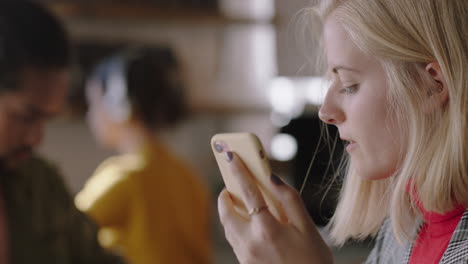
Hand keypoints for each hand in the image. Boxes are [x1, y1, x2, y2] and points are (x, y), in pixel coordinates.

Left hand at [218, 151, 333, 263]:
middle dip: (225, 196)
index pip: (247, 193)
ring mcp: (245, 256)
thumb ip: (290, 200)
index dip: (239, 171)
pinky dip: (235, 227)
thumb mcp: (308, 228)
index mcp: (266, 229)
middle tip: (231, 186)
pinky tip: (248, 223)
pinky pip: (234, 240)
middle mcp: (250, 243)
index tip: (231, 156)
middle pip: (226, 212)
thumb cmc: (313, 261)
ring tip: (239, 201)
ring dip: (229, 212)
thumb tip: (273, 178)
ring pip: (228, 227)